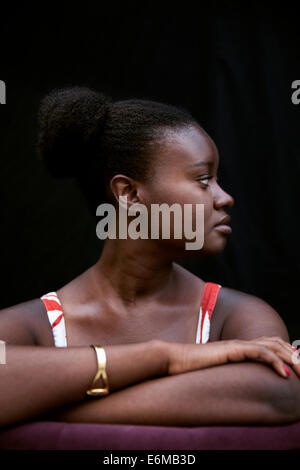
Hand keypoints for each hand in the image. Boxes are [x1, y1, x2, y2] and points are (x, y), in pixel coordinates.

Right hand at [165, 336, 299, 378]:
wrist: (174, 360)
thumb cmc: (190, 368)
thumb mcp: (215, 371)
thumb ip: (228, 372)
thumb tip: (235, 383)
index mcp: (238, 347)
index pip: (269, 343)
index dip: (285, 351)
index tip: (297, 365)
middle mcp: (240, 343)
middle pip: (275, 342)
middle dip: (293, 355)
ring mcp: (236, 345)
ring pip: (272, 345)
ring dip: (290, 358)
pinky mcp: (231, 350)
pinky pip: (258, 352)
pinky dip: (274, 361)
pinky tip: (283, 374)